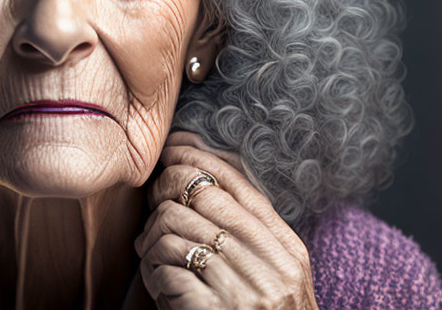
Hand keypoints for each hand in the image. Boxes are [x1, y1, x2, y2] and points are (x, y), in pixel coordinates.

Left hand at [134, 130, 318, 308]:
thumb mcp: (274, 278)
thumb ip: (249, 235)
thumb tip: (199, 175)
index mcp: (288, 251)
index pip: (239, 184)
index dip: (200, 158)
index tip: (173, 148)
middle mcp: (272, 267)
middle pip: (201, 195)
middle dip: (165, 193)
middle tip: (152, 209)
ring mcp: (245, 292)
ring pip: (175, 227)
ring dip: (153, 240)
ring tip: (153, 257)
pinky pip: (166, 268)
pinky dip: (153, 273)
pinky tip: (160, 284)